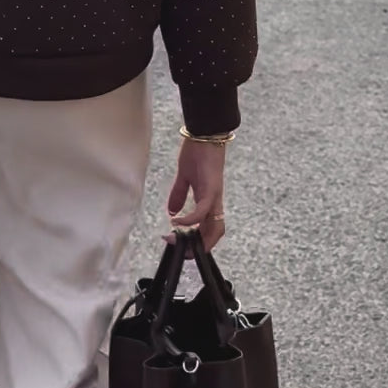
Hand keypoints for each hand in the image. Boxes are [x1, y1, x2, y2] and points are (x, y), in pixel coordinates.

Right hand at [165, 138, 226, 253]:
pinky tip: (177, 222)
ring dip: (198, 238)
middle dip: (200, 246)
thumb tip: (172, 211)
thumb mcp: (185, 175)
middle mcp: (214, 200)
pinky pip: (202, 210)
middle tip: (182, 252)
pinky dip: (190, 220)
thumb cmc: (197, 152)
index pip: (208, 225)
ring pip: (214, 225)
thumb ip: (179, 193)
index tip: (180, 244)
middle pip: (215, 231)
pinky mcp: (211, 188)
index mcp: (208, 198)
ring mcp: (214, 195)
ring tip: (180, 242)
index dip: (198, 238)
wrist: (204, 135)